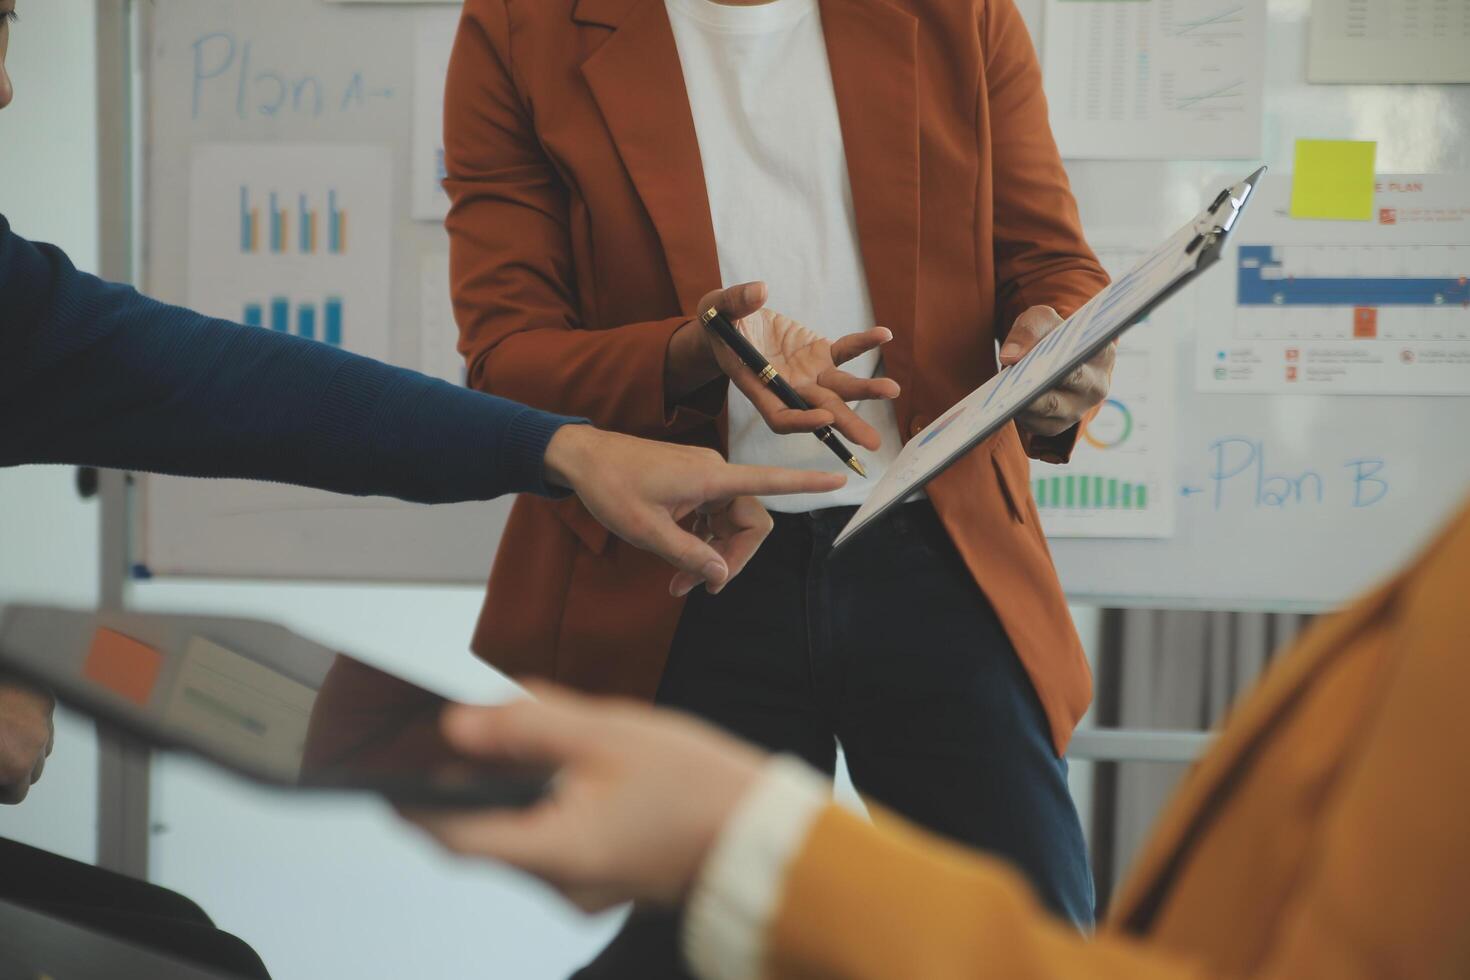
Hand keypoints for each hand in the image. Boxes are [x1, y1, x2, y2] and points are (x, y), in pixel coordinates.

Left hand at [0, 680, 54, 804]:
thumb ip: (1, 769)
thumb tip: (5, 773)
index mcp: (17, 763)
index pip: (18, 793)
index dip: (1, 787)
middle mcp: (35, 741)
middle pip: (34, 769)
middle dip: (14, 766)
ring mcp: (41, 716)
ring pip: (43, 743)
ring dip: (24, 743)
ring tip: (1, 733)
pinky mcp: (43, 696)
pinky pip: (43, 718)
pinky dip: (28, 720)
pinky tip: (8, 715)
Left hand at [401, 682, 764, 911]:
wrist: (766, 835)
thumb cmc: (698, 786)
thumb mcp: (606, 735)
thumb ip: (525, 724)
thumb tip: (457, 725)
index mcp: (555, 853)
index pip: (454, 836)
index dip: (412, 804)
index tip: (382, 775)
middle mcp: (561, 884)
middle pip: (486, 835)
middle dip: (466, 787)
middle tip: (456, 737)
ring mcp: (584, 888)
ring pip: (521, 835)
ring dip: (510, 792)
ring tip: (522, 739)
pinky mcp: (605, 878)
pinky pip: (555, 841)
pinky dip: (545, 805)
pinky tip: (566, 767)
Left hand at [543, 425, 844, 595]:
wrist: (582, 457)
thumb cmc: (611, 488)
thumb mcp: (647, 531)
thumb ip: (689, 554)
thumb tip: (722, 575)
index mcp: (711, 478)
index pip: (769, 481)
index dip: (806, 485)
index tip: (840, 480)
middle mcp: (715, 473)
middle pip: (749, 522)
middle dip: (730, 559)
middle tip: (697, 588)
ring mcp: (704, 477)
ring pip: (729, 523)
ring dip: (711, 555)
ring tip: (677, 583)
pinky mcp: (692, 482)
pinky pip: (711, 516)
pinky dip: (700, 541)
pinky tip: (676, 560)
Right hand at [695, 282, 899, 450]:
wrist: (733, 321)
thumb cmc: (719, 320)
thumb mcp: (717, 307)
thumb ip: (736, 301)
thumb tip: (760, 291)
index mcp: (757, 386)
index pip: (780, 416)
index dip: (801, 421)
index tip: (823, 418)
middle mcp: (786, 386)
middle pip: (818, 409)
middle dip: (845, 423)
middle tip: (872, 442)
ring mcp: (806, 372)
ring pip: (838, 387)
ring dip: (865, 390)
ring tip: (892, 390)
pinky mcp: (818, 353)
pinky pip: (845, 351)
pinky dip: (864, 343)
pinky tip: (884, 334)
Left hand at [1000, 305, 1114, 437]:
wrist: (1048, 362)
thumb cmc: (1050, 338)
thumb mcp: (1041, 322)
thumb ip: (1029, 329)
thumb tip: (1010, 356)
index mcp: (1102, 354)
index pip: (1090, 349)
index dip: (1073, 349)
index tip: (1055, 347)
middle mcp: (1096, 386)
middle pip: (1071, 380)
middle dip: (1046, 374)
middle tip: (1022, 371)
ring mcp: (1077, 410)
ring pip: (1050, 405)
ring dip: (1028, 397)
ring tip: (1006, 389)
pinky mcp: (1055, 426)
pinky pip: (1035, 422)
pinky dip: (1018, 411)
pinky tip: (1003, 404)